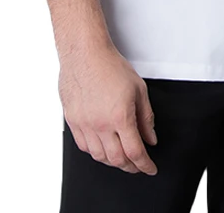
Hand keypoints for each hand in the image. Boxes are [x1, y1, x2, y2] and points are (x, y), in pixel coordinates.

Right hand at [59, 43, 157, 174]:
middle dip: (131, 167)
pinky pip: (84, 147)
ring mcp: (84, 125)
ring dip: (113, 162)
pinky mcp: (72, 122)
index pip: (135, 152)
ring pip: (99, 157)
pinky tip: (103, 148)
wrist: (86, 54)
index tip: (150, 168)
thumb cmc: (111, 66)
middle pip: (117, 159)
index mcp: (120, 116)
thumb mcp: (139, 89)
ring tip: (122, 158)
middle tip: (138, 166)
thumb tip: (150, 137)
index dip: (144, 165)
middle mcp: (100, 124)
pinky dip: (96, 153)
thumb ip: (146, 117)